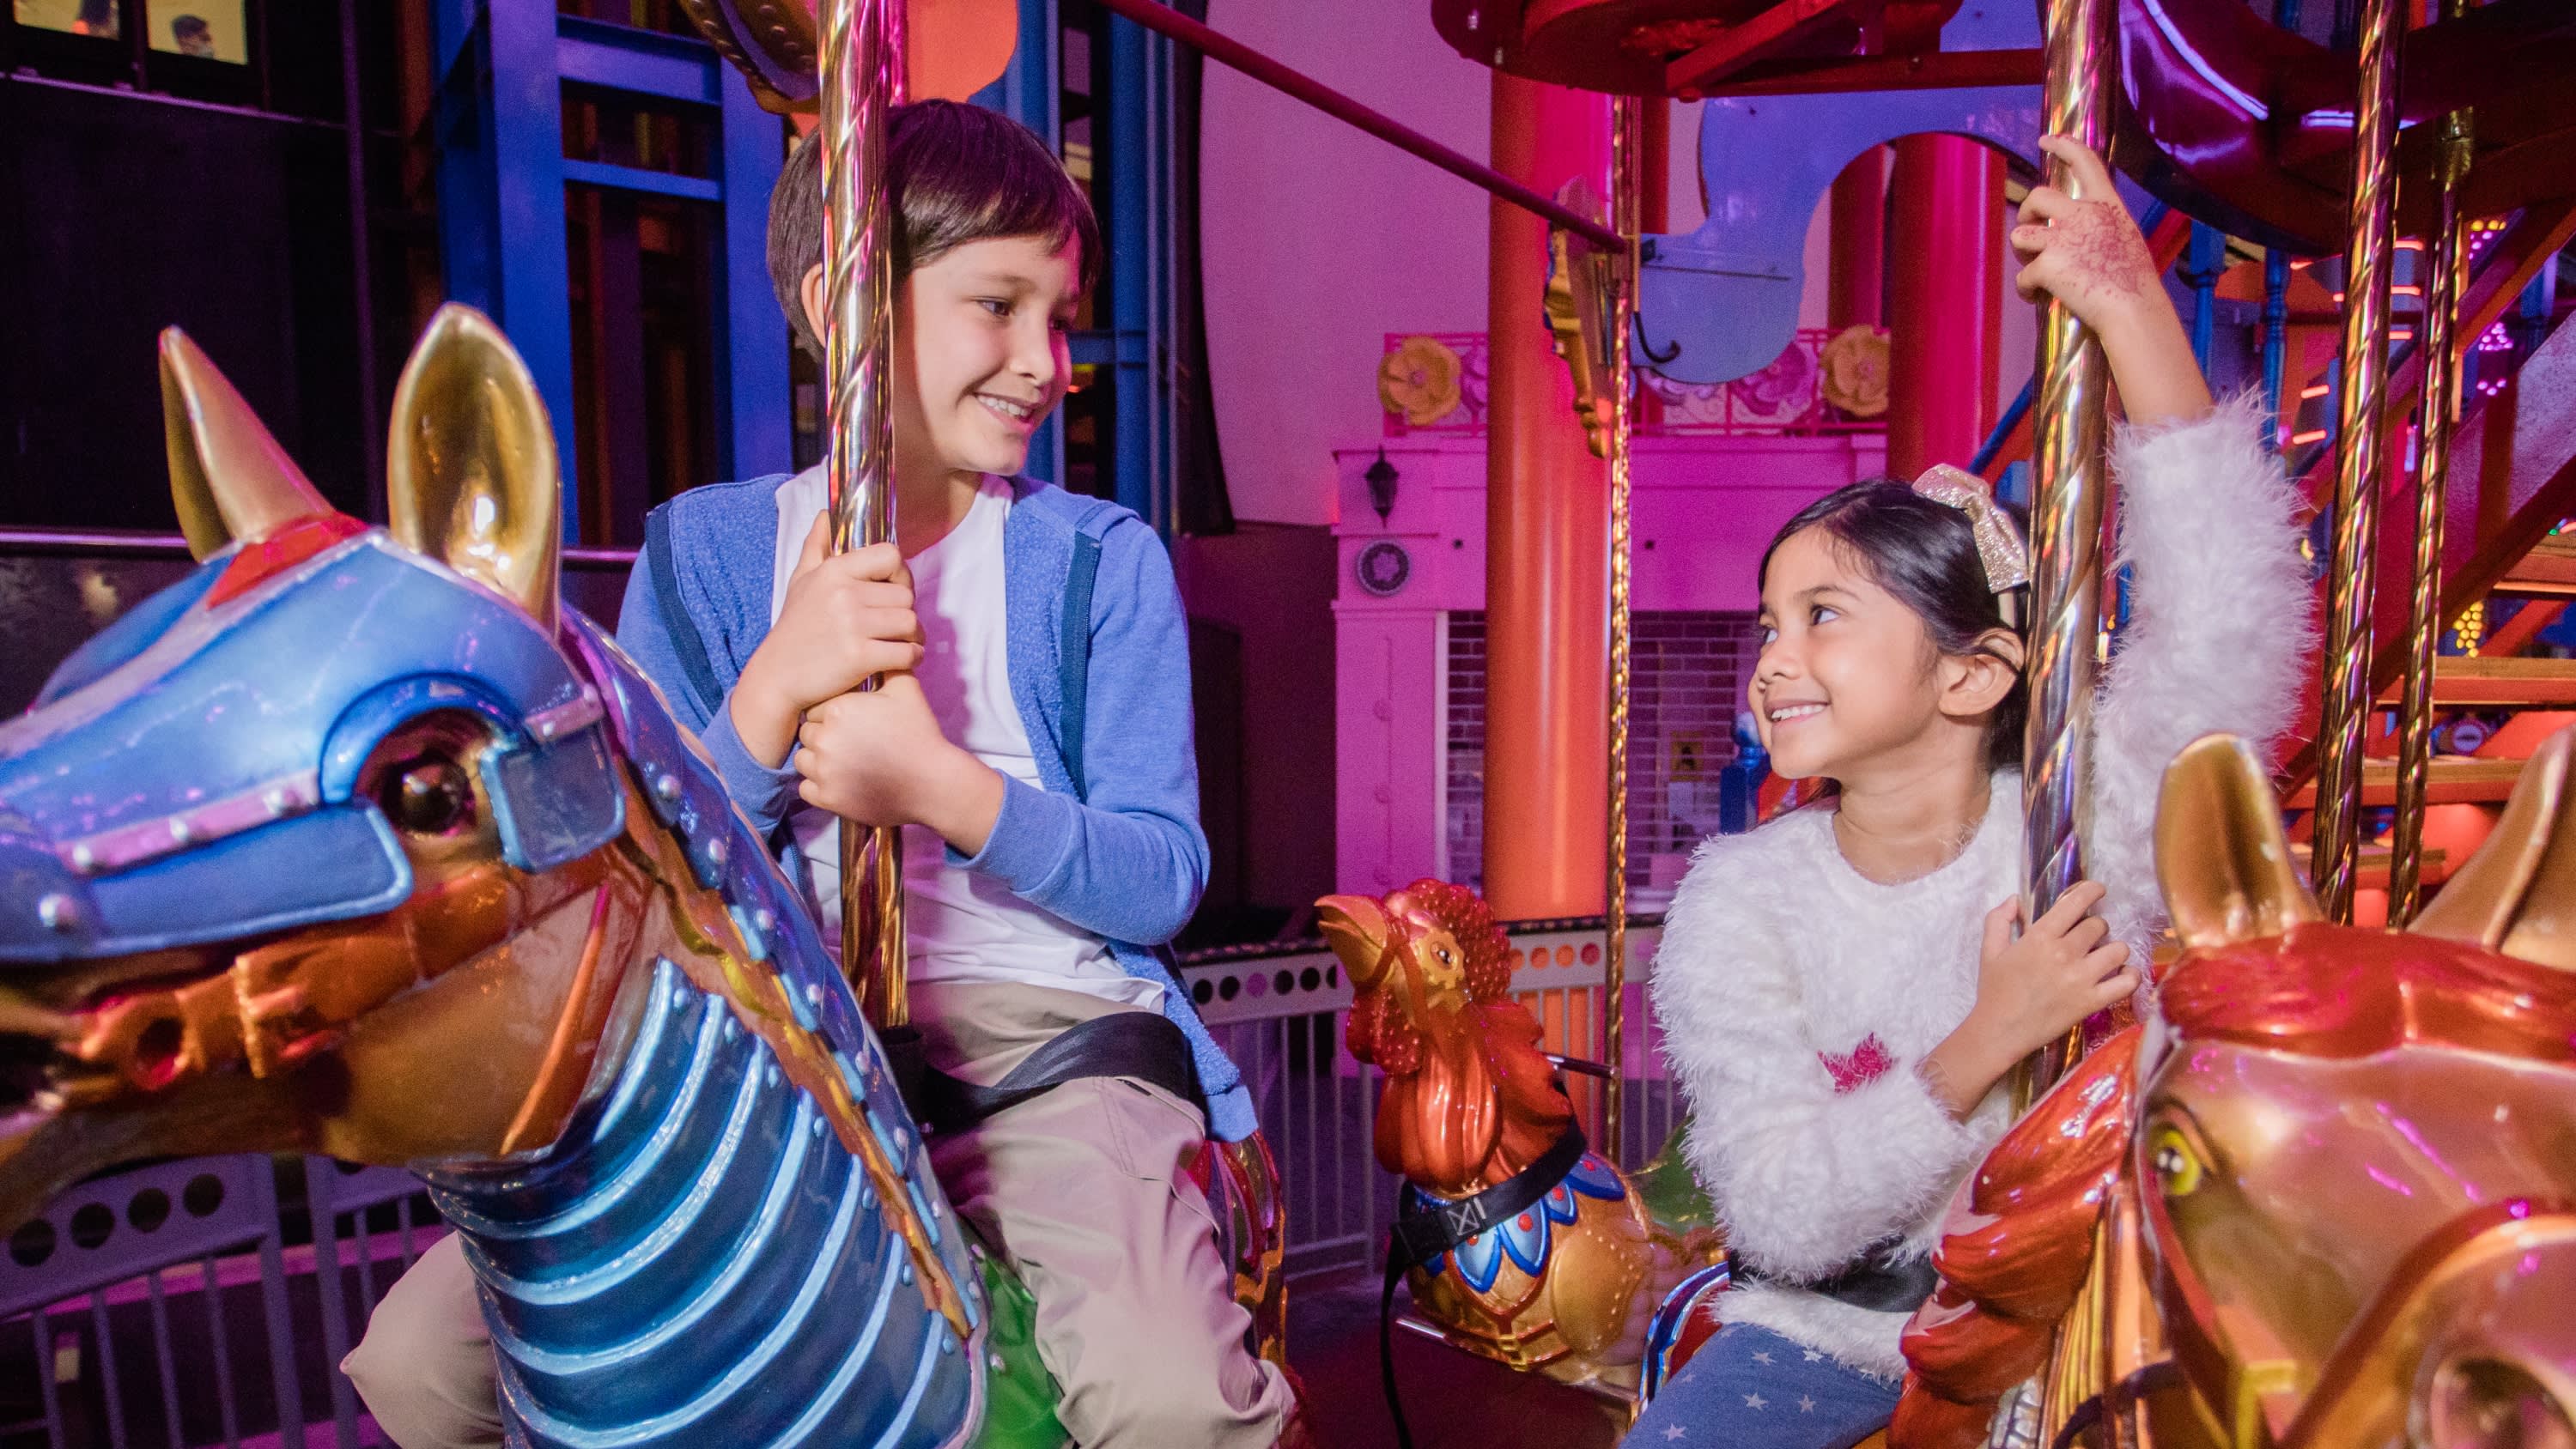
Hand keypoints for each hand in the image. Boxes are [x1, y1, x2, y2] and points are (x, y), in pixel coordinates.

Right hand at [732, 514, 923, 767]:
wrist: (776, 677)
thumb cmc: (793, 629)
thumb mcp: (800, 582)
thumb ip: (815, 547)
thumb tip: (826, 515)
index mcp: (834, 571)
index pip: (891, 556)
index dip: (900, 573)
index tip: (892, 589)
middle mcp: (844, 594)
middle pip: (906, 594)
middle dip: (906, 611)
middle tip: (897, 624)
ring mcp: (853, 626)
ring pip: (911, 623)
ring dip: (914, 636)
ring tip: (902, 642)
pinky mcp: (860, 657)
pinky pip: (907, 653)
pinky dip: (911, 658)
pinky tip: (901, 660)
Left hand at [794, 675, 1005, 854]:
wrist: (932, 782)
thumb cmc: (919, 734)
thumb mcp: (906, 691)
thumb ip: (887, 665)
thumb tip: (882, 645)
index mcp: (838, 709)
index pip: (817, 708)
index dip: (834, 715)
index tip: (854, 724)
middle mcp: (825, 739)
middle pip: (808, 733)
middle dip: (825, 737)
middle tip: (853, 744)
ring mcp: (824, 771)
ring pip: (803, 760)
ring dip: (818, 761)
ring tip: (847, 762)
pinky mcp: (827, 798)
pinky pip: (806, 788)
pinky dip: (820, 786)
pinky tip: (843, 780)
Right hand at [1973, 880, 2138, 1054]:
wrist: (2000, 1030)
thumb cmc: (1994, 990)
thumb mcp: (1989, 950)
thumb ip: (1998, 919)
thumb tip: (2015, 899)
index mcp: (2039, 937)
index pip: (2076, 902)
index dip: (2092, 890)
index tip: (2098, 890)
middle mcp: (2064, 953)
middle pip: (2098, 925)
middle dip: (2095, 927)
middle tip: (2087, 937)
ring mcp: (2081, 979)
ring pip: (2118, 949)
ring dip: (2113, 948)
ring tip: (2105, 955)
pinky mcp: (2092, 1002)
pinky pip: (2126, 983)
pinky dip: (2131, 976)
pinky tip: (2124, 974)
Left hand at [2009, 136, 2209, 428]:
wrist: (2134, 311)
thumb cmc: (2135, 284)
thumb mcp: (2126, 240)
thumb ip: (2103, 227)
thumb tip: (2081, 234)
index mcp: (2107, 205)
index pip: (2086, 162)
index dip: (2064, 146)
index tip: (2047, 139)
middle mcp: (2083, 214)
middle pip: (2038, 196)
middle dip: (2027, 212)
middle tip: (2031, 233)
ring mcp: (2063, 239)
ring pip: (2020, 234)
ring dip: (2022, 253)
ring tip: (2035, 270)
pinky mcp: (2047, 265)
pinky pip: (2022, 276)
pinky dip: (2026, 289)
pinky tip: (2038, 297)